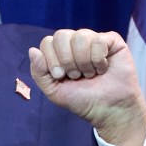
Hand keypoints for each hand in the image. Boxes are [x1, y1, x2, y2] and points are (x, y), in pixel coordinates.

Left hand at [28, 29, 145, 145]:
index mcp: (61, 52)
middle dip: (67, 60)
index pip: (47, 42)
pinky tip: (103, 69)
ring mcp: (94, 40)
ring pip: (80, 36)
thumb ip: (39, 73)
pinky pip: (99, 40)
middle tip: (76, 76)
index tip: (61, 76)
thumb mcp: (54, 91)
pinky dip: (98, 59)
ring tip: (90, 74)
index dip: (52, 60)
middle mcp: (76, 43)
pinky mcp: (112, 41)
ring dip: (83, 62)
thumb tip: (32, 50)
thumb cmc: (82, 101)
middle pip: (61, 35)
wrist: (108, 110)